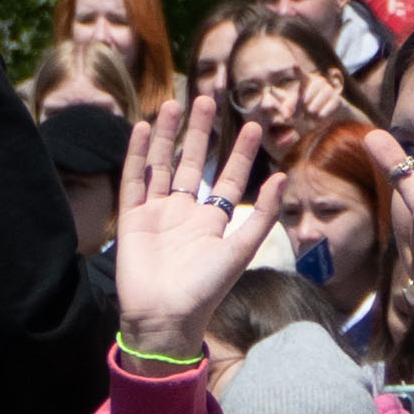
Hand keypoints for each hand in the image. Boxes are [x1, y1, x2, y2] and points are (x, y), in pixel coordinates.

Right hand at [108, 89, 281, 359]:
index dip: (241, 152)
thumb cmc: (206, 288)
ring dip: (168, 137)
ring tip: (174, 105)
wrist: (165, 315)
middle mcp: (183, 213)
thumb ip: (261, 215)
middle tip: (206, 99)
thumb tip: (282, 177)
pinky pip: (134, 181)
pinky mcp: (131, 219)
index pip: (229, 177)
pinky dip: (138, 156)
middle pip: (192, 163)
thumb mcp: (241, 249)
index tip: (252, 125)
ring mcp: (155, 214)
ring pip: (162, 166)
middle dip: (200, 132)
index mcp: (211, 221)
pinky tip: (144, 131)